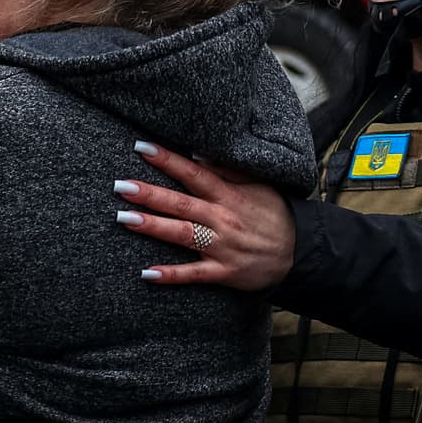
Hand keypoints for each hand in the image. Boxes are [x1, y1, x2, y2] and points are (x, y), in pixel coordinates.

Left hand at [115, 142, 296, 290]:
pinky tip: (147, 272)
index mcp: (229, 195)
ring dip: (153, 226)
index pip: (194, 173)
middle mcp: (222, 219)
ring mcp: (221, 247)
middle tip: (121, 186)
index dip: (168, 160)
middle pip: (180, 203)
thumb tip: (198, 154)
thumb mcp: (258, 186)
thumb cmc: (274, 215)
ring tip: (124, 219)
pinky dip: (171, 274)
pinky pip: (194, 274)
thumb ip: (228, 170)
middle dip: (149, 194)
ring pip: (182, 235)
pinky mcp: (223, 272)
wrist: (300, 253)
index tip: (141, 147)